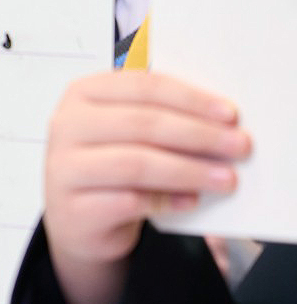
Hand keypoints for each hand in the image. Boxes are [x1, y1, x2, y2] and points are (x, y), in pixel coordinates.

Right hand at [41, 70, 248, 303]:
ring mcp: (64, 167)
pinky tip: (191, 201)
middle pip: (142, 123)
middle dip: (198, 135)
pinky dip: (167, 201)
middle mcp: (67, 125)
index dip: (190, 99)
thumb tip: (220, 122)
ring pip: (136, 163)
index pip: (142, 86)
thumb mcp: (125, 130)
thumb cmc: (109, 164)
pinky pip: (129, 201)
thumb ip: (160, 117)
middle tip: (238, 147)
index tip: (230, 114)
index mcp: (83, 94)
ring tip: (225, 178)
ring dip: (189, 170)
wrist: (76, 217)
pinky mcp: (73, 207)